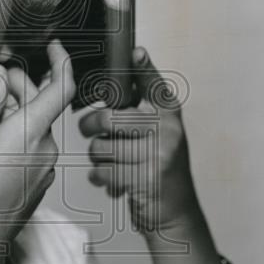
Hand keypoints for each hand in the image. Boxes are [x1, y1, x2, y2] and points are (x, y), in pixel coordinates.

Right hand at [0, 38, 76, 256]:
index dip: (62, 61)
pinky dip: (18, 136)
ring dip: (16, 114)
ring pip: (36, 127)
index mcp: (32, 131)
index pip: (63, 86)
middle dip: (21, 88)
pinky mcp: (39, 182)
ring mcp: (46, 168)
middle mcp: (47, 148)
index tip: (53, 46)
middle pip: (42, 105)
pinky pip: (34, 148)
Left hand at [79, 47, 202, 233]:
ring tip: (109, 164)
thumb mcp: (157, 135)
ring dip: (97, 159)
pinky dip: (101, 178)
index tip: (135, 51)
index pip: (154, 84)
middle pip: (109, 118)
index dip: (143, 67)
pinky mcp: (147, 179)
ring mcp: (159, 155)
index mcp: (168, 115)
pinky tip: (113, 182)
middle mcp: (168, 130)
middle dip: (89, 126)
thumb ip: (138, 112)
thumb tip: (112, 87)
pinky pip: (104, 172)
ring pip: (101, 148)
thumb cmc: (157, 169)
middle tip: (87, 130)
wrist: (175, 212)